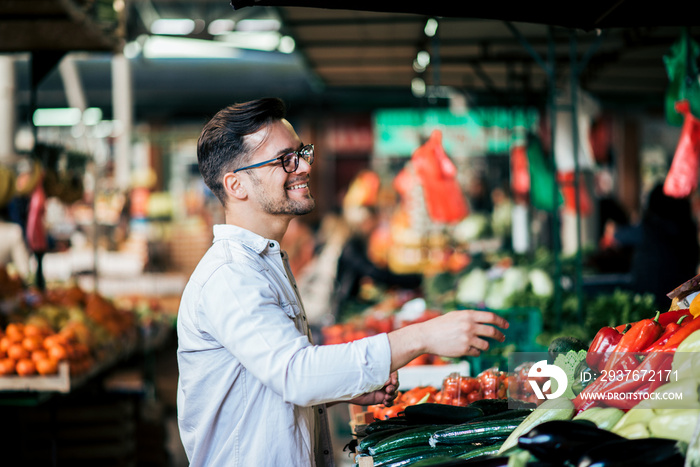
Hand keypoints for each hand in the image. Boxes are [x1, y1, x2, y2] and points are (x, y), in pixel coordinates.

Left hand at [350, 371, 398, 406]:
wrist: (348, 389)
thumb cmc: (355, 378)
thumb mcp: (368, 374)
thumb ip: (378, 375)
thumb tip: (388, 380)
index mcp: (380, 371)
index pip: (393, 373)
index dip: (395, 377)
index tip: (392, 381)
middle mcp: (382, 380)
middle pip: (395, 383)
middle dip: (394, 387)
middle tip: (388, 389)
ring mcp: (381, 390)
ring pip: (394, 392)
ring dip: (392, 395)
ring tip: (386, 396)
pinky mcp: (379, 399)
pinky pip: (389, 401)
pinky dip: (389, 402)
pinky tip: (385, 401)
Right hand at [388, 310, 508, 370]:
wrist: (425, 336)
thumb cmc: (440, 325)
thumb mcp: (455, 316)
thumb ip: (470, 317)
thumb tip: (487, 320)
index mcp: (468, 315)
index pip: (491, 317)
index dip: (501, 321)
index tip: (506, 326)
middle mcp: (469, 326)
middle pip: (492, 331)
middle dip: (499, 336)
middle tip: (502, 338)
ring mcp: (467, 338)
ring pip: (486, 345)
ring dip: (485, 346)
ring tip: (479, 345)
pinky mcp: (463, 350)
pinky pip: (477, 353)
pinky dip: (475, 352)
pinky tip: (469, 350)